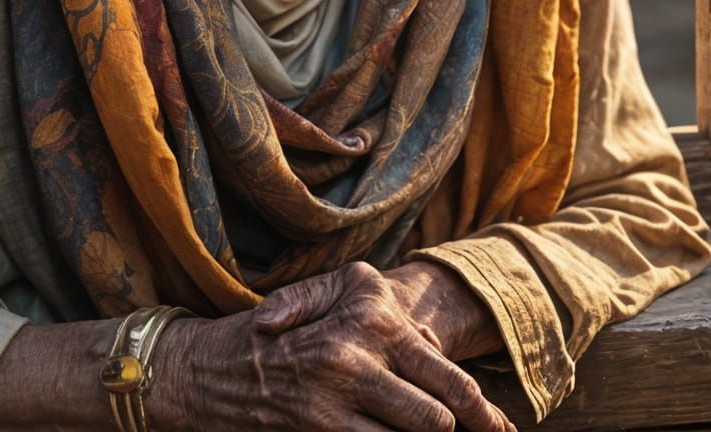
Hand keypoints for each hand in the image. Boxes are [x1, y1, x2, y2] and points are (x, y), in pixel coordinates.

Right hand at [150, 261, 517, 431]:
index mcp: (371, 317)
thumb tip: (428, 340)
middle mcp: (359, 355)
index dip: (482, 414)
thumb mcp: (323, 292)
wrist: (208, 368)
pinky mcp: (320, 429)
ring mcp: (337, 398)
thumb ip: (373, 309)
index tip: (501, 431)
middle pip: (436, 419)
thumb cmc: (278, 327)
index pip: (446, 376)